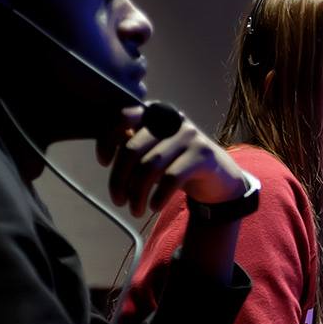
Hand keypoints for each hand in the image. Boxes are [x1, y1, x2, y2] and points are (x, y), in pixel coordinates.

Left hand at [100, 105, 253, 216]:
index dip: (107, 140)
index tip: (104, 163)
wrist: (218, 176)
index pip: (123, 117)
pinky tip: (153, 207)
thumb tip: (107, 154)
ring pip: (149, 166)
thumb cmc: (176, 163)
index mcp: (155, 113)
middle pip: (132, 149)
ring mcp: (188, 135)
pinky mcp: (202, 155)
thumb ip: (131, 145)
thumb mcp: (152, 150)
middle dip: (119, 179)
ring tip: (135, 210)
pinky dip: (158, 196)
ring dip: (137, 194)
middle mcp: (171, 119)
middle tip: (118, 200)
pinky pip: (171, 178)